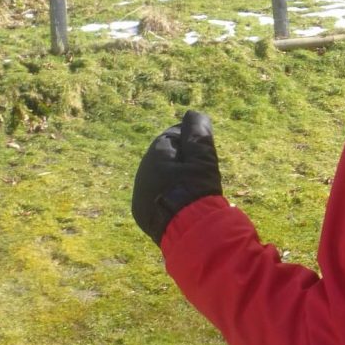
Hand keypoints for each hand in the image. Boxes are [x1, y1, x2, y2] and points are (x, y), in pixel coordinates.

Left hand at [132, 110, 222, 244]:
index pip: (174, 135)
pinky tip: (181, 202)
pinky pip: (155, 195)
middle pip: (166, 157)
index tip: (204, 150)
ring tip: (194, 188)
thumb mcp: (204, 159)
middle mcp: (143, 170)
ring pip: (159, 177)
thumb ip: (198, 134)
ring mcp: (139, 193)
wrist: (187, 231)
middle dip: (182, 159)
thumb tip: (193, 114)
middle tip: (202, 171)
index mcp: (157, 153)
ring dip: (174, 178)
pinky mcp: (141, 212)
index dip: (191, 140)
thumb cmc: (197, 191)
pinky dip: (168, 194)